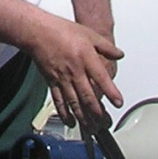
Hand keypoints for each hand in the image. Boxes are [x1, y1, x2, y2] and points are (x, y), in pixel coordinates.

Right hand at [26, 15, 123, 129]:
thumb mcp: (89, 34)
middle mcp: (75, 71)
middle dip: (97, 112)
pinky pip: (59, 101)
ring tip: (91, 128)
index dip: (111, 92)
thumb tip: (119, 54)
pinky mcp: (52, 82)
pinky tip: (71, 122)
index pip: (102, 78)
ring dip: (83, 117)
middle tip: (105, 123)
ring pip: (74, 102)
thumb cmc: (61, 31)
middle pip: (88, 96)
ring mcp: (62, 78)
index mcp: (86, 58)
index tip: (118, 103)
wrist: (38, 33)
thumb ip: (106, 47)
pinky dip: (65, 114)